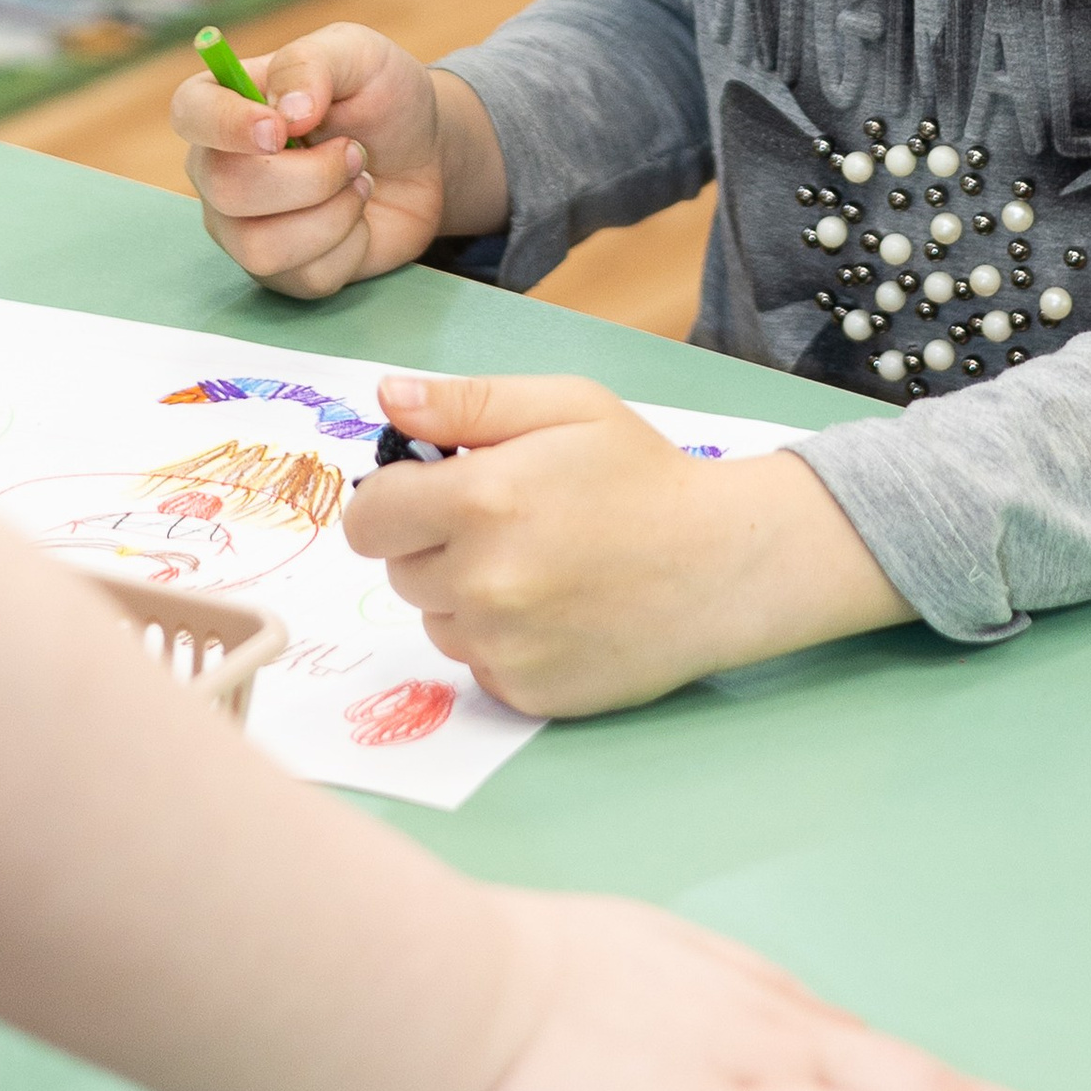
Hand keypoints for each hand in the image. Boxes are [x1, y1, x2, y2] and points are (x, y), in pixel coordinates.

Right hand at [172, 25, 497, 299]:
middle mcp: (217, 167)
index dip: (227, 125)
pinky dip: (350, 246)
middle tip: (354, 151)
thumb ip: (313, 63)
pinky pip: (304, 276)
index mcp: (224, 101)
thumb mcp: (357, 54)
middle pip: (226, 189)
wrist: (424, 155)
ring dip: (332, 215)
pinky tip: (358, 218)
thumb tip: (288, 112)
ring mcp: (241, 225)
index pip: (190, 113)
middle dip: (311, 175)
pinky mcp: (279, 270)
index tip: (280, 129)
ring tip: (358, 183)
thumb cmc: (380, 97)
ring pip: (260, 247)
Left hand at [344, 369, 909, 712]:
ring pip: (435, 620)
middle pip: (398, 571)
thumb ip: (467, 401)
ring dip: (464, 595)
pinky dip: (499, 639)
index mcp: (482, 500)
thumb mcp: (567, 406)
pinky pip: (475, 663)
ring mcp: (502, 646)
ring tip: (538, 565)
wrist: (722, 564)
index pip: (368, 519)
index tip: (430, 492)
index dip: (392, 501)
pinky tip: (555, 610)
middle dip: (435, 543)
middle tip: (507, 523)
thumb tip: (386, 396)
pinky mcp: (524, 694)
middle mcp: (482, 581)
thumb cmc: (643, 475)